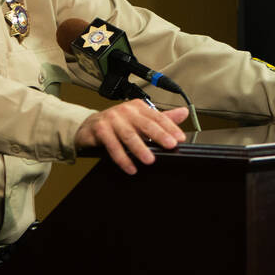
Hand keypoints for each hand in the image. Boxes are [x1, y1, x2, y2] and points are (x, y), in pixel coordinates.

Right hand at [74, 102, 188, 174]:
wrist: (91, 126)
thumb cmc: (118, 123)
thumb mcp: (141, 119)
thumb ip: (162, 118)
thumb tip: (184, 113)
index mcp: (138, 107)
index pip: (157, 117)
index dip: (170, 127)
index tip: (180, 138)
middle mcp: (126, 111)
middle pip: (145, 124)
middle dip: (159, 135)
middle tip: (170, 145)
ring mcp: (112, 119)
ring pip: (129, 136)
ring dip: (140, 149)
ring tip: (150, 160)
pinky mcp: (100, 130)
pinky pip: (113, 146)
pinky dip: (122, 158)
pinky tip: (131, 167)